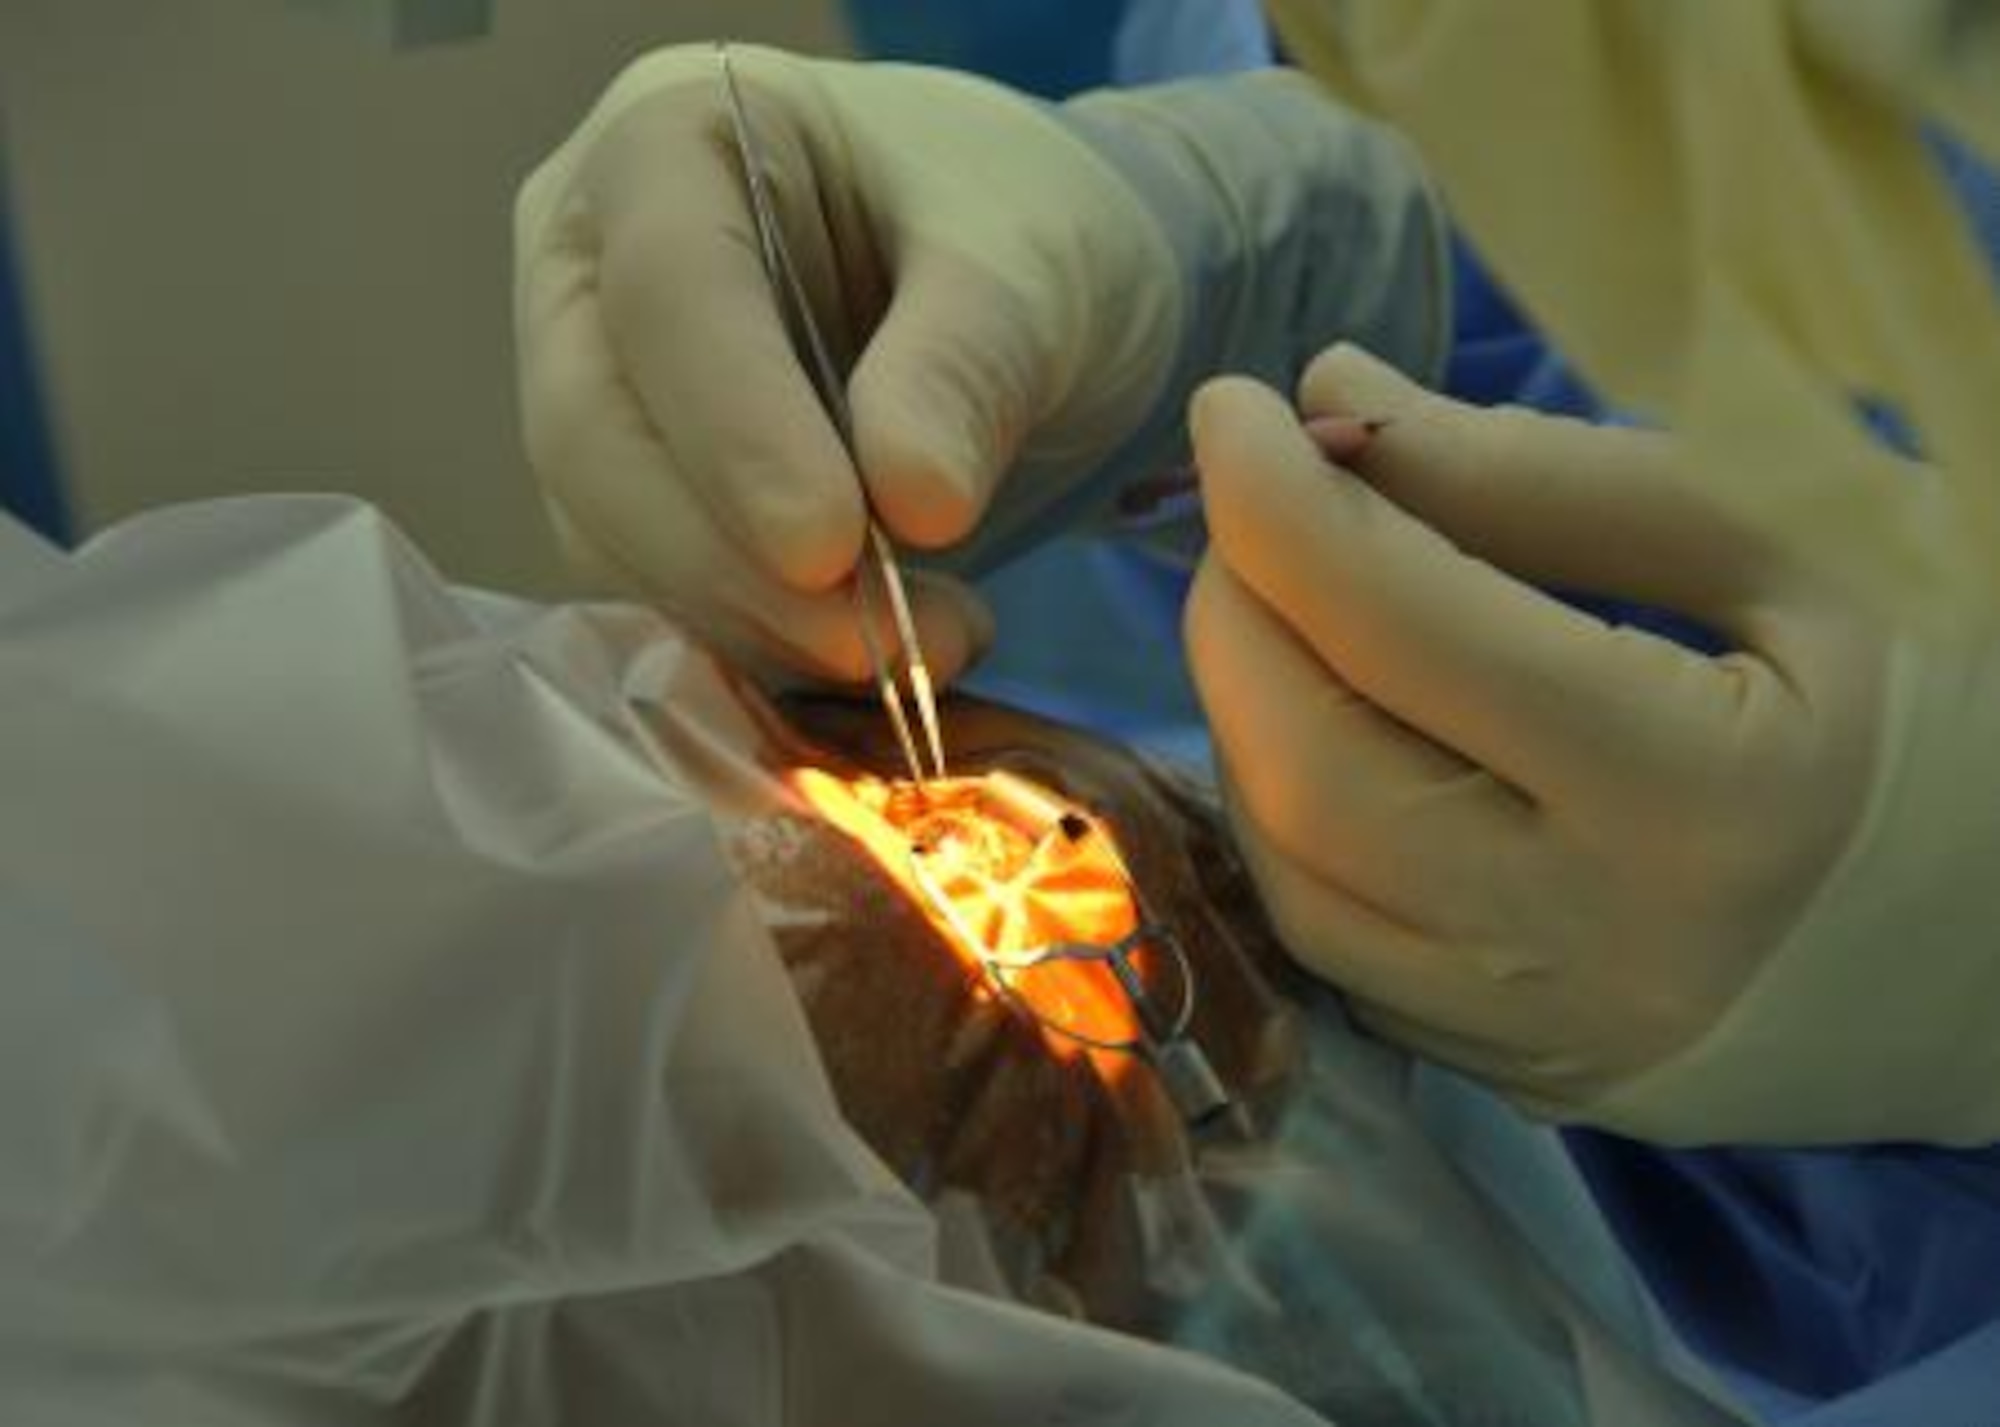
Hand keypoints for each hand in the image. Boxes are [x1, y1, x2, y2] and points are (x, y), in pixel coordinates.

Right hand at [514, 44, 1181, 682]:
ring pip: (616, 535)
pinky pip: (666, 590)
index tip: (828, 548)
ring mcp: (602, 385)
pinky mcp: (639, 495)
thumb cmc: (1013, 222)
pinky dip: (769, 642)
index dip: (735, 429)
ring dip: (759, 624)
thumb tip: (913, 504)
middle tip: (874, 642)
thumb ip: (966, 365)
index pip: (667, 288)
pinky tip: (884, 653)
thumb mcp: (1030, 265)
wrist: (1024, 290)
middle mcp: (595, 261)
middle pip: (595, 432)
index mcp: (673, 137)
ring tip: (930, 644)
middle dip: (730, 563)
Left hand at [1186, 345, 1999, 1143]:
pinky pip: (1331, 947)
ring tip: (1291, 600)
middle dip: (1236, 606)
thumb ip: (1554, 476)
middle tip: (1254, 498)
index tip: (1233, 401)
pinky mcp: (1520, 1074)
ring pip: (1292, 871)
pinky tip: (1329, 724)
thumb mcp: (1800, 547)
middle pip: (1309, 765)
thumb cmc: (1955, 706)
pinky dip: (1291, 816)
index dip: (1281, 499)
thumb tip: (1334, 393)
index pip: (1403, 626)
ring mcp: (1544, 1034)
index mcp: (1696, 789)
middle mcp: (1592, 941)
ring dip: (1245, 712)